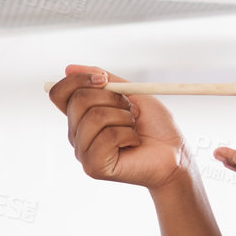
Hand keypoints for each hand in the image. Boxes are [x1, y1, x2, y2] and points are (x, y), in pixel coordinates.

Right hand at [48, 65, 187, 190]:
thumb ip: (103, 79)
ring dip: (124, 118)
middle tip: (130, 111)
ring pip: (95, 117)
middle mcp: (77, 134)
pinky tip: (133, 143)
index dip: (78, 80)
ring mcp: (84, 152)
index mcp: (81, 116)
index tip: (103, 79)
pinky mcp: (94, 167)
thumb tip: (69, 68)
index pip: (60, 93)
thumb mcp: (131, 93)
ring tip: (134, 129)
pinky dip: (128, 135)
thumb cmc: (155, 126)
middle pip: (78, 100)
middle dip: (112, 98)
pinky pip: (108, 136)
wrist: (175, 154)